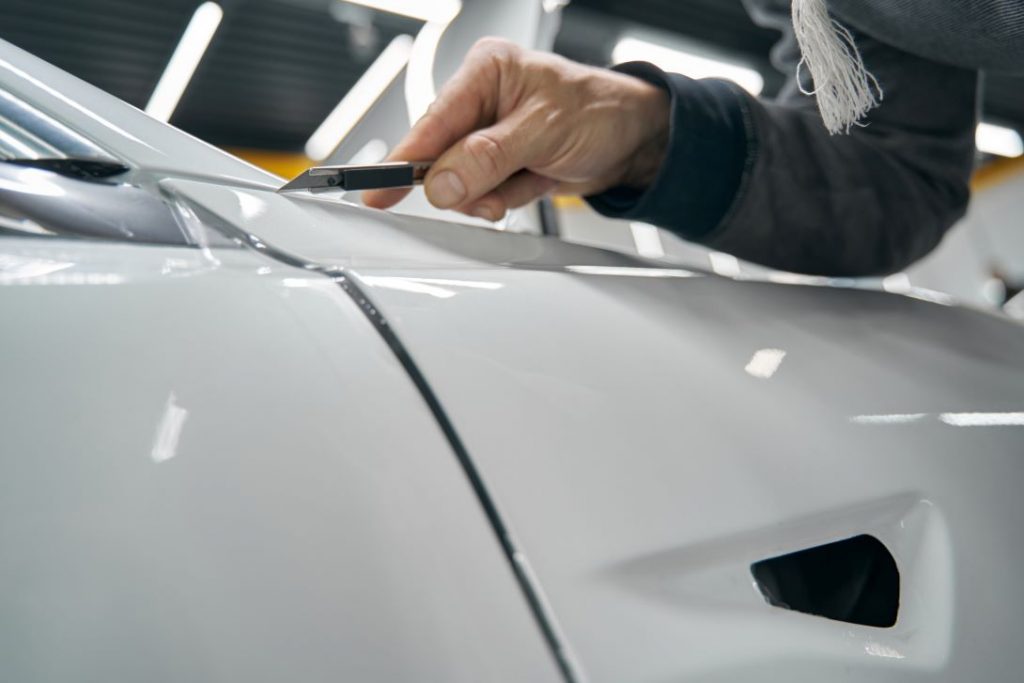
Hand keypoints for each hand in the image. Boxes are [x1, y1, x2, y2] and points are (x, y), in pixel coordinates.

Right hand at [362, 37, 669, 220]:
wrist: (635, 141)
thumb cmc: (600, 113)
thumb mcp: (543, 132)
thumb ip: (487, 158)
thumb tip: (440, 182)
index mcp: (486, 72)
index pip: (432, 121)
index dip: (403, 160)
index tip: (376, 189)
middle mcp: (481, 100)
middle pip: (440, 158)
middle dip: (466, 184)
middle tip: (496, 191)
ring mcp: (489, 135)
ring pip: (459, 183)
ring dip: (489, 196)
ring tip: (525, 181)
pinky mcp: (499, 162)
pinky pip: (482, 194)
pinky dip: (504, 199)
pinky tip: (530, 183)